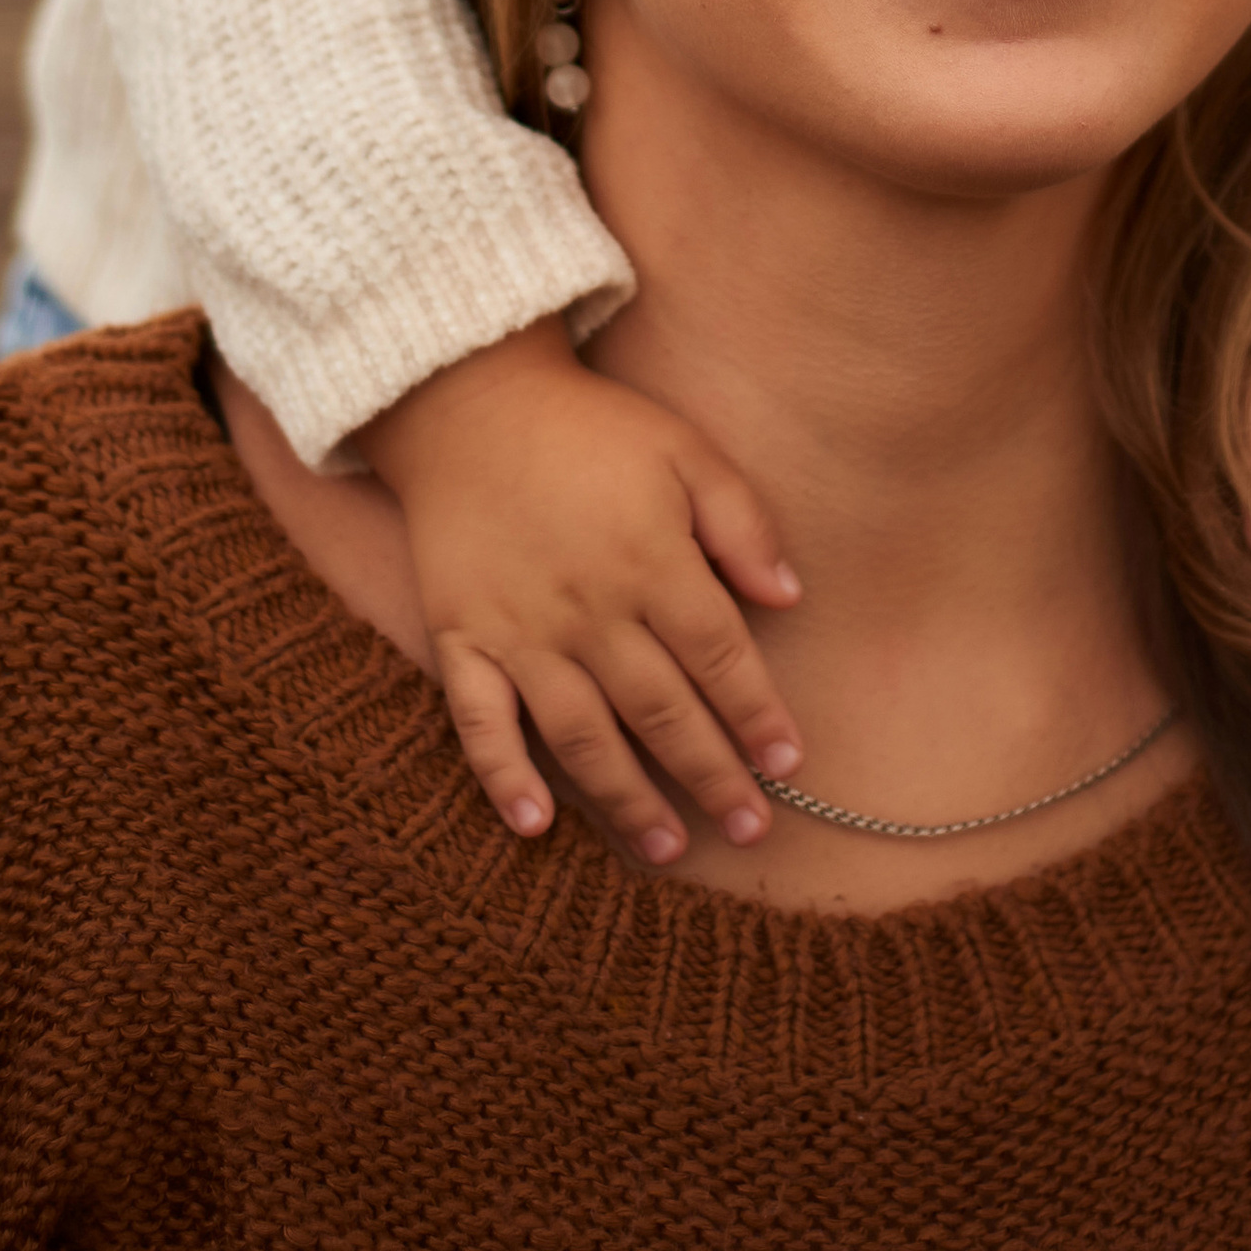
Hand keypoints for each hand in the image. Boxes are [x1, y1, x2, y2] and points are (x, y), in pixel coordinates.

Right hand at [360, 320, 803, 863]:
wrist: (469, 400)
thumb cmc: (590, 426)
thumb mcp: (683, 448)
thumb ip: (740, 520)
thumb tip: (789, 597)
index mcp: (651, 561)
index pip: (720, 657)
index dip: (758, 714)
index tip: (790, 765)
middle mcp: (589, 609)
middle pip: (661, 710)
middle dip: (710, 775)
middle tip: (752, 830)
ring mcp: (519, 629)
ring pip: (582, 733)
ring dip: (628, 798)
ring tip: (668, 849)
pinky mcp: (460, 635)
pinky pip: (479, 720)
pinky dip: (504, 775)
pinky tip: (535, 825)